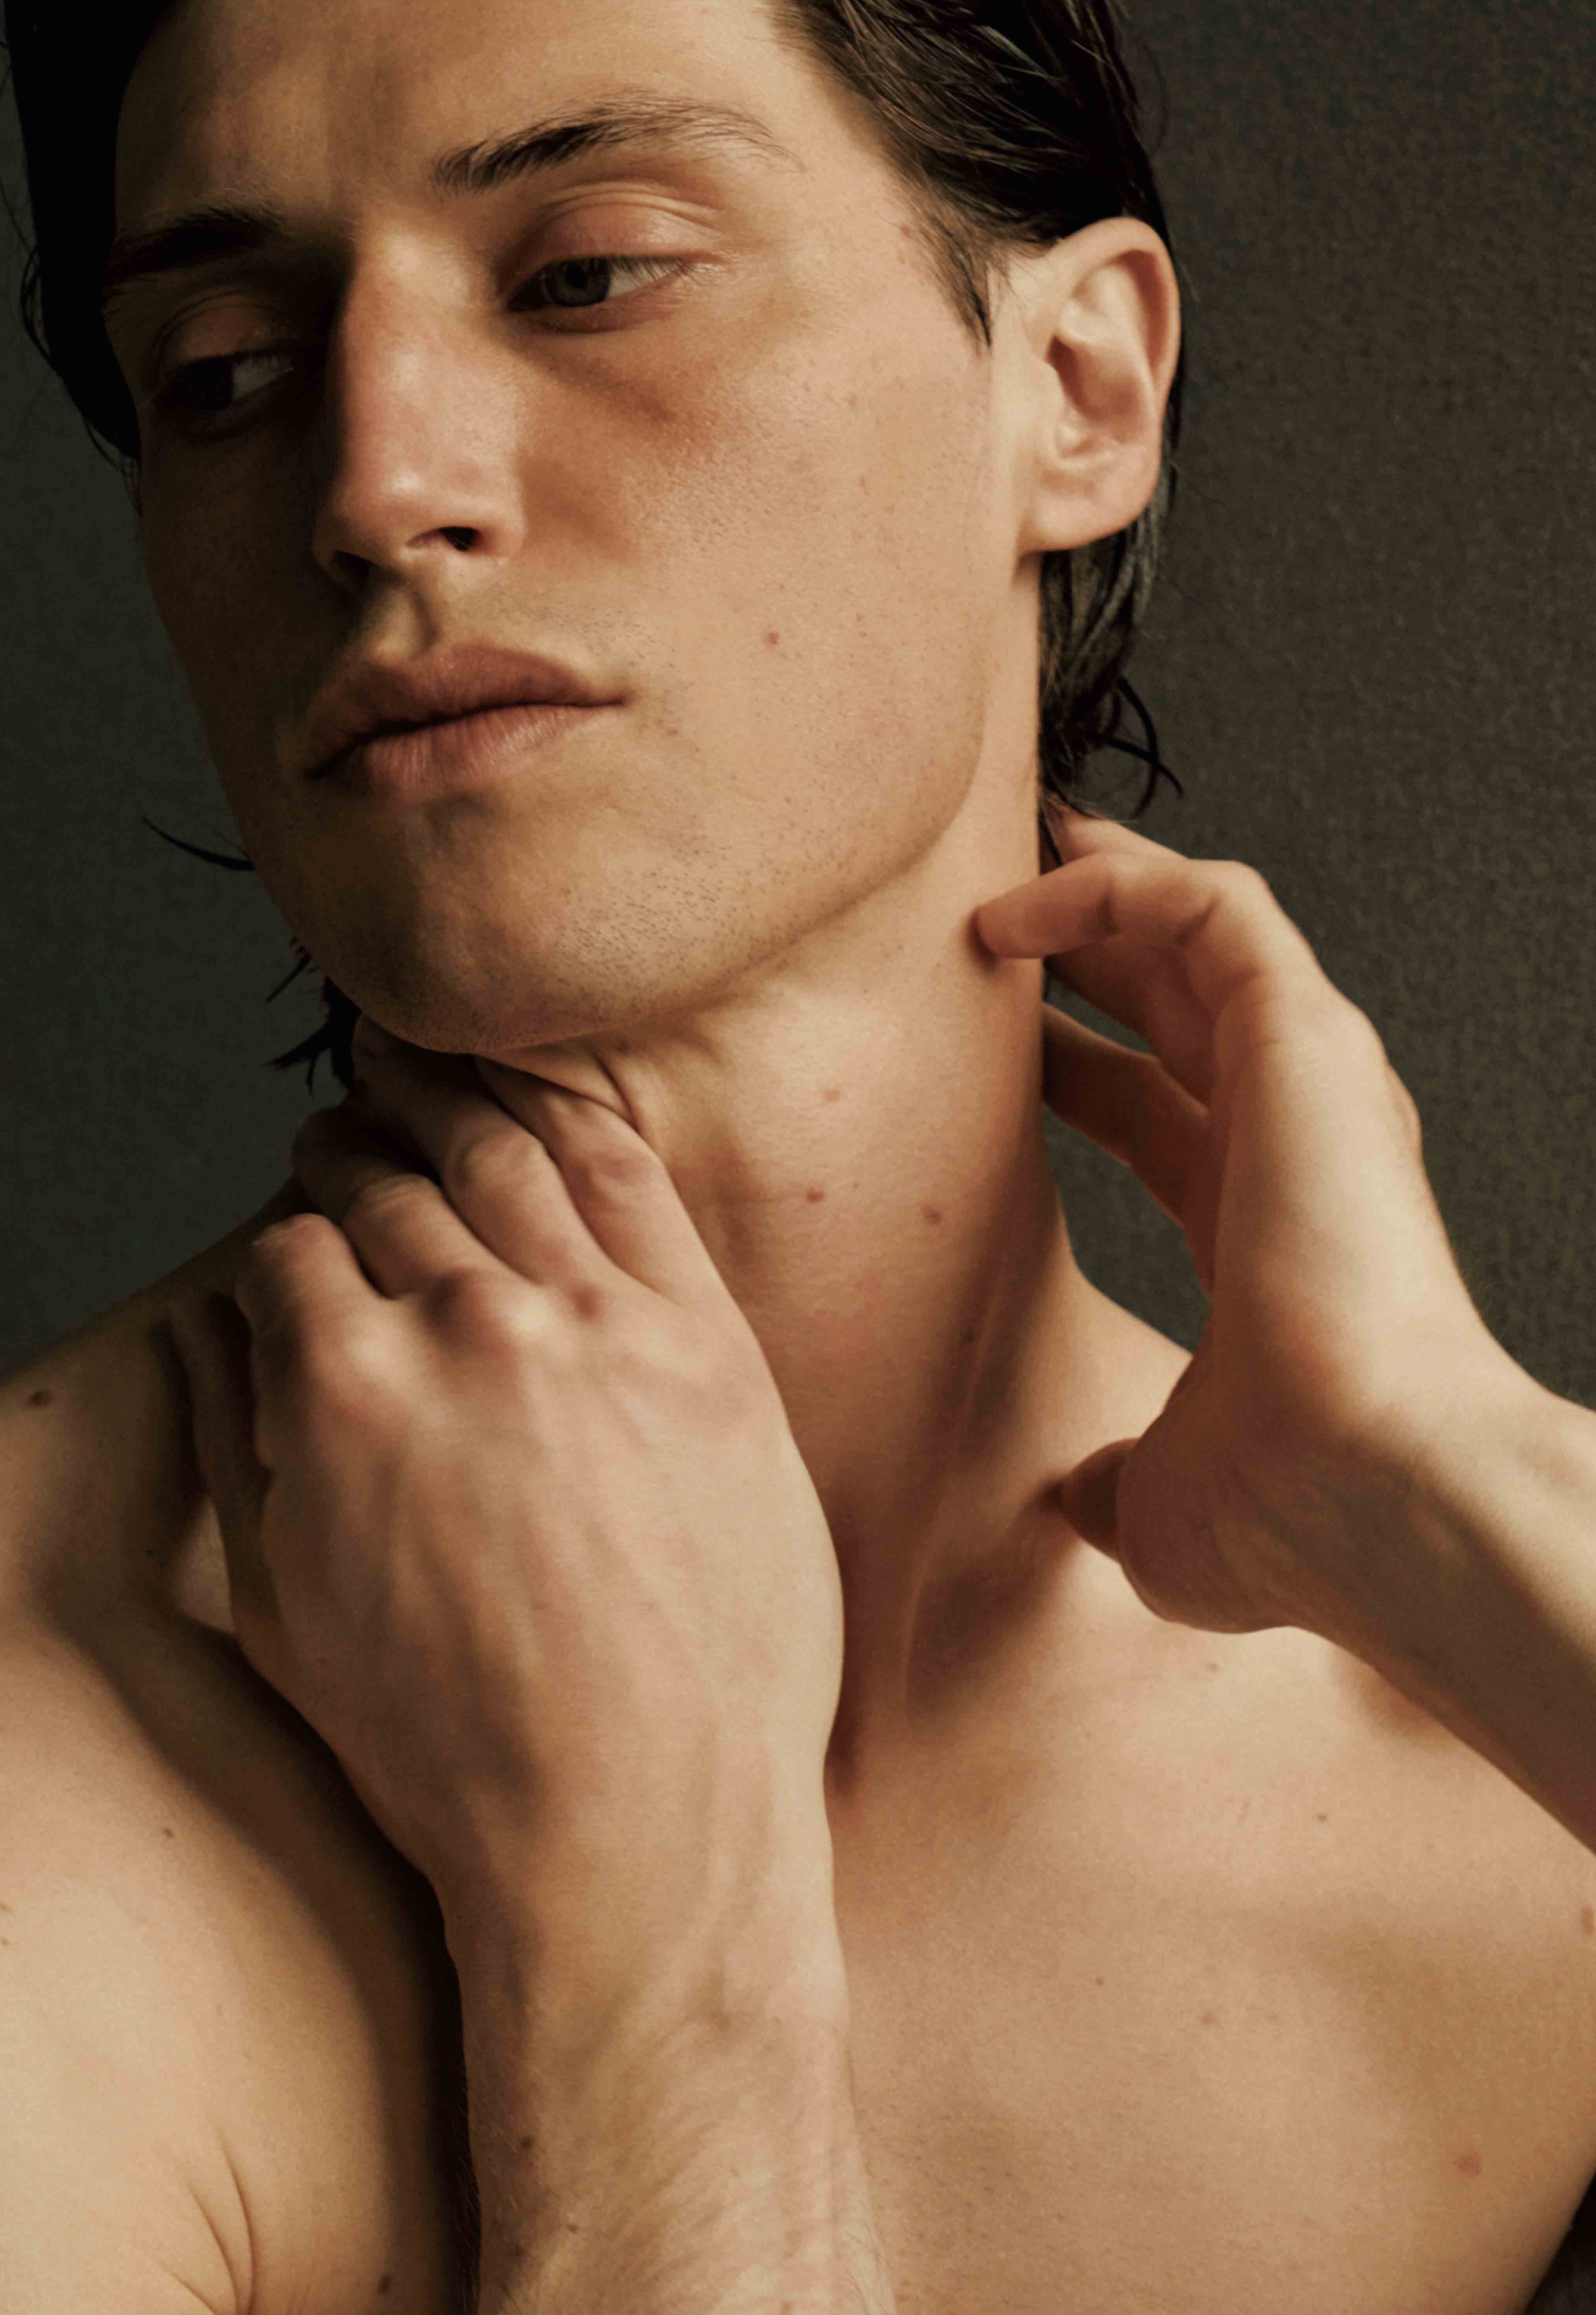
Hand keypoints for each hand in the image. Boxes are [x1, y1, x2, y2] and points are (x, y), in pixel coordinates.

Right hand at [170, 1028, 845, 2018]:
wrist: (636, 1826)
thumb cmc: (446, 1745)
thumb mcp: (283, 1607)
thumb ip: (231, 1441)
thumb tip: (194, 1323)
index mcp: (345, 1387)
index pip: (290, 1249)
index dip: (283, 1237)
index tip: (293, 1231)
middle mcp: (465, 1328)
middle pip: (389, 1184)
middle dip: (349, 1149)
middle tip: (339, 1132)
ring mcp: (595, 1325)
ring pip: (502, 1153)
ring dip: (447, 1099)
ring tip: (419, 1075)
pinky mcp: (705, 1342)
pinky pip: (630, 1182)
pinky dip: (572, 1117)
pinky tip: (542, 1098)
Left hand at [974, 806, 1528, 1639]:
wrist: (1375, 1491)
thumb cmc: (1294, 1511)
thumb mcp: (1159, 1505)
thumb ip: (1111, 1481)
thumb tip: (1072, 1503)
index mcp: (1260, 1229)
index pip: (1153, 1109)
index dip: (1068, 1063)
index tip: (987, 1033)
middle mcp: (1292, 1139)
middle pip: (1180, 997)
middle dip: (1095, 937)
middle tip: (999, 896)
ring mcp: (1307, 1078)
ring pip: (1203, 923)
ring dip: (1103, 882)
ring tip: (1010, 851)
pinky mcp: (1306, 1029)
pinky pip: (1211, 904)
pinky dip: (1119, 883)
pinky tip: (1026, 904)